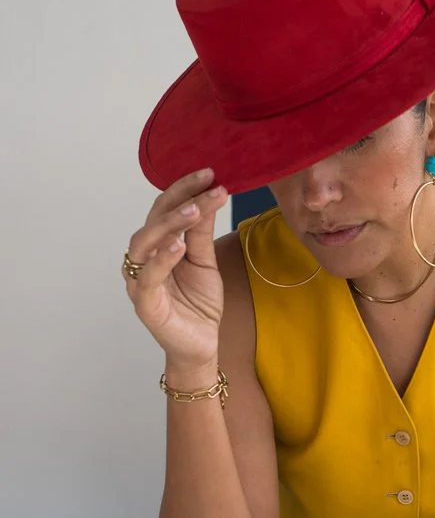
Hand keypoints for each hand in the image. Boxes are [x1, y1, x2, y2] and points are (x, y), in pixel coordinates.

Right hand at [123, 168, 228, 370]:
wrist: (201, 345)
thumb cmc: (199, 305)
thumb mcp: (206, 262)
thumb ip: (202, 233)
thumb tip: (210, 194)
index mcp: (156, 246)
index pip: (166, 209)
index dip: (185, 189)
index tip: (211, 172)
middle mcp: (143, 258)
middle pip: (154, 219)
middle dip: (181, 198)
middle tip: (207, 182)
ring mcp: (140, 280)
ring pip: (145, 243)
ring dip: (170, 224)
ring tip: (194, 210)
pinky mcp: (145, 303)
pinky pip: (148, 276)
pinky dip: (162, 259)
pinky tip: (179, 246)